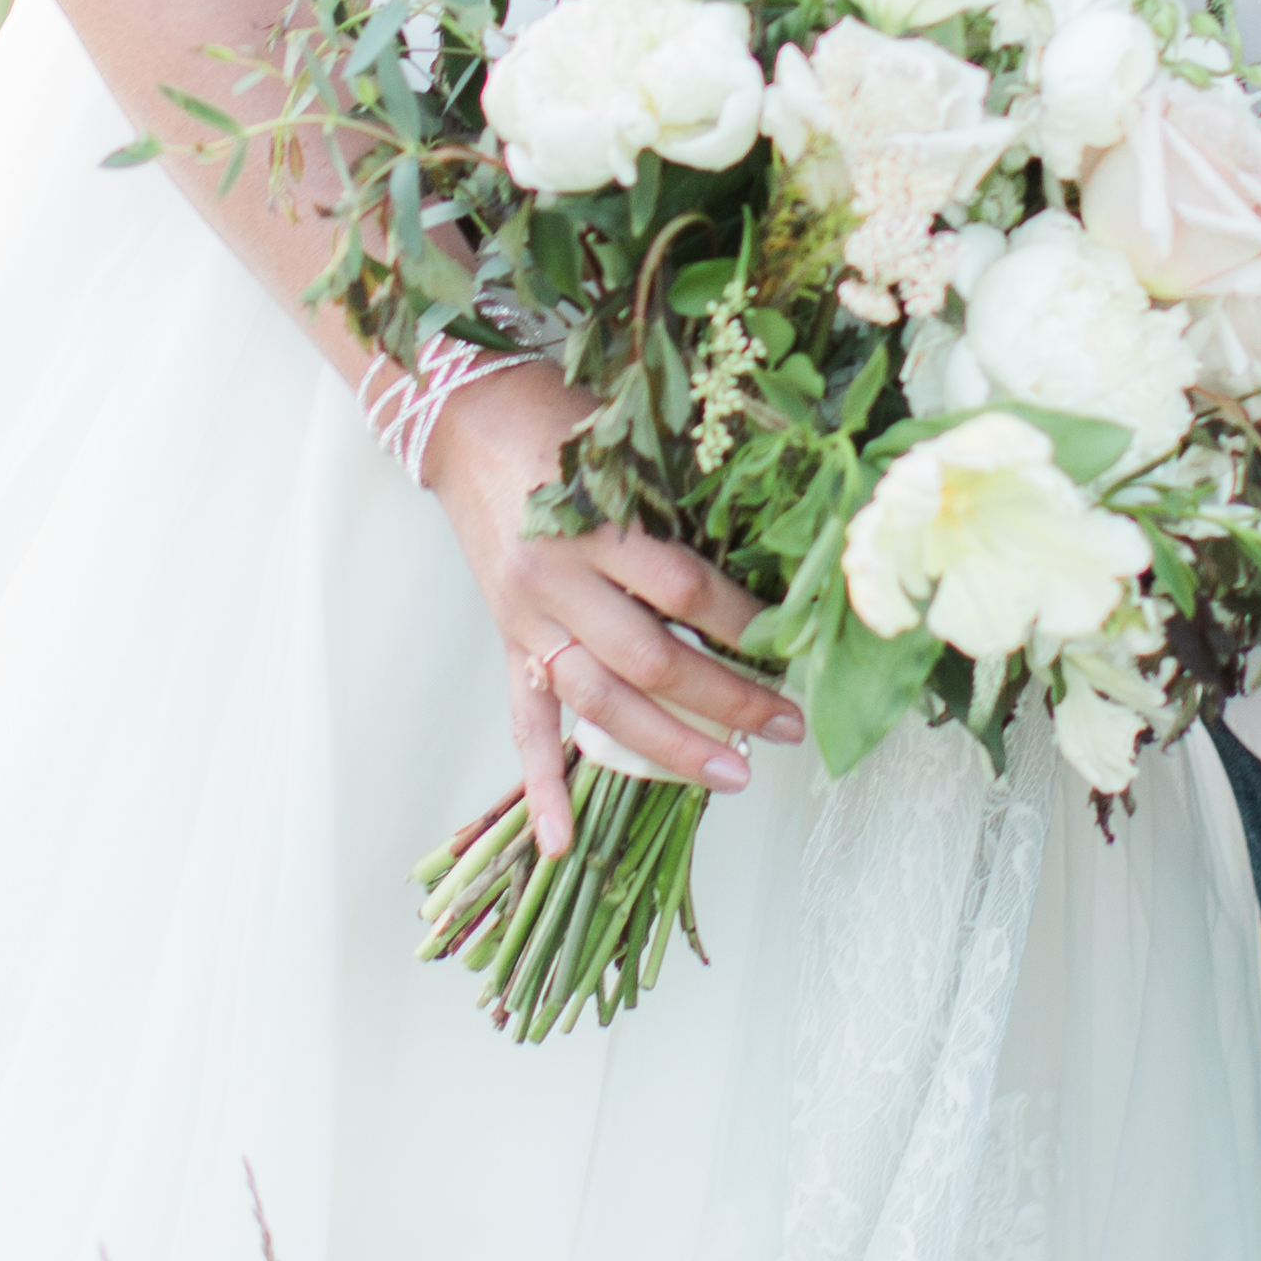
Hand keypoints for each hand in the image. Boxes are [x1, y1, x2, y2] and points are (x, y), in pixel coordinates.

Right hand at [427, 361, 800, 858]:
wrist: (465, 418)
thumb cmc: (561, 419)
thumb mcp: (628, 447)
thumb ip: (679, 505)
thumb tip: (769, 561)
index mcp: (594, 525)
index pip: (684, 592)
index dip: (744, 625)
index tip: (794, 644)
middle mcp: (558, 581)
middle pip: (652, 661)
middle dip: (728, 700)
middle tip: (788, 726)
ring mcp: (528, 618)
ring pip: (601, 702)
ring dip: (669, 747)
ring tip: (733, 775)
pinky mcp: (508, 640)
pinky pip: (524, 722)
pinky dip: (542, 784)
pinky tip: (560, 842)